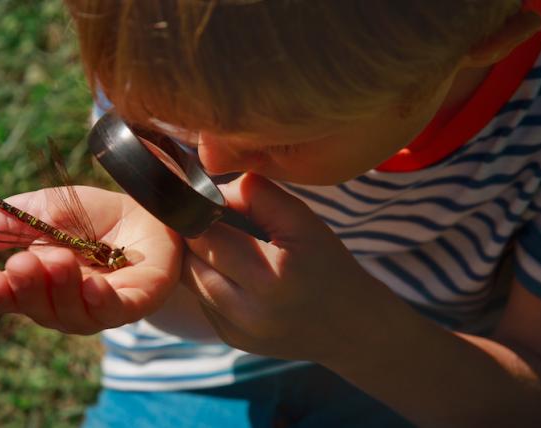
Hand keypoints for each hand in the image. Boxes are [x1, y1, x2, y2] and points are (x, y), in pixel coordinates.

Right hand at [0, 186, 182, 334]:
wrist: (149, 206)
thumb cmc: (90, 216)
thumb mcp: (36, 211)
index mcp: (41, 286)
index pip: (14, 298)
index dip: (1, 294)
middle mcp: (69, 303)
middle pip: (41, 309)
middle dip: (30, 288)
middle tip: (23, 262)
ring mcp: (102, 307)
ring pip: (74, 314)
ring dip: (62, 288)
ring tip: (57, 259)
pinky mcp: (137, 302)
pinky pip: (114, 311)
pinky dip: (100, 302)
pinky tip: (92, 286)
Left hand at [183, 174, 384, 361]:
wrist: (352, 327)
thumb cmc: (328, 263)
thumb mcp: (302, 219)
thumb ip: (254, 195)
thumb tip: (206, 189)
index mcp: (272, 277)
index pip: (206, 234)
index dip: (203, 212)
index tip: (211, 200)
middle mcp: (250, 312)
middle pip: (189, 260)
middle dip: (195, 235)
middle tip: (214, 220)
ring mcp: (237, 331)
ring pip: (189, 281)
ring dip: (198, 258)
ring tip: (226, 245)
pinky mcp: (230, 340)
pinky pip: (202, 301)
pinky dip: (210, 282)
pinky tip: (236, 274)